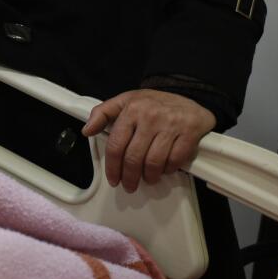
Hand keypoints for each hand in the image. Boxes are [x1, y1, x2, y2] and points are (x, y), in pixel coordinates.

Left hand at [80, 89, 214, 192]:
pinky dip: (168, 169)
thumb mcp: (125, 101)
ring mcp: (171, 125)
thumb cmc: (153, 102)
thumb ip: (103, 113)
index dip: (112, 167)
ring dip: (149, 176)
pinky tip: (164, 169)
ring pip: (154, 162)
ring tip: (147, 179)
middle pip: (134, 157)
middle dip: (129, 177)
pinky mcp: (190, 132)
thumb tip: (87, 130)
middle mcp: (150, 116)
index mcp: (131, 109)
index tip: (113, 179)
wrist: (186, 92)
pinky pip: (175, 160)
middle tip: (129, 185)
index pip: (116, 145)